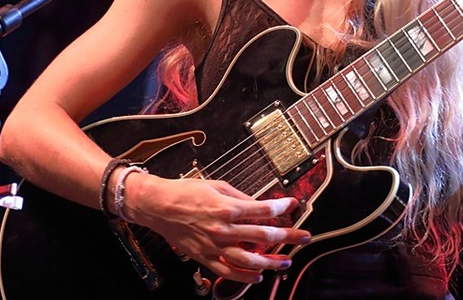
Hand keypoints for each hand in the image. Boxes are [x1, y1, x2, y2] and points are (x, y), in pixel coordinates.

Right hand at [124, 174, 311, 283]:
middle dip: (287, 236)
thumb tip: (260, 205)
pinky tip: (258, 276)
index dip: (282, 208)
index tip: (293, 205)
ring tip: (285, 262)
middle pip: (262, 236)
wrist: (158, 205)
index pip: (262, 210)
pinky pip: (228, 271)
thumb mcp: (217, 186)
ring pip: (248, 259)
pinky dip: (244, 277)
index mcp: (227, 207)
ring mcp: (214, 245)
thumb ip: (241, 197)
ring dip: (270, 262)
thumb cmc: (186, 192)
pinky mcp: (205, 257)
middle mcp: (223, 229)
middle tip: (303, 236)